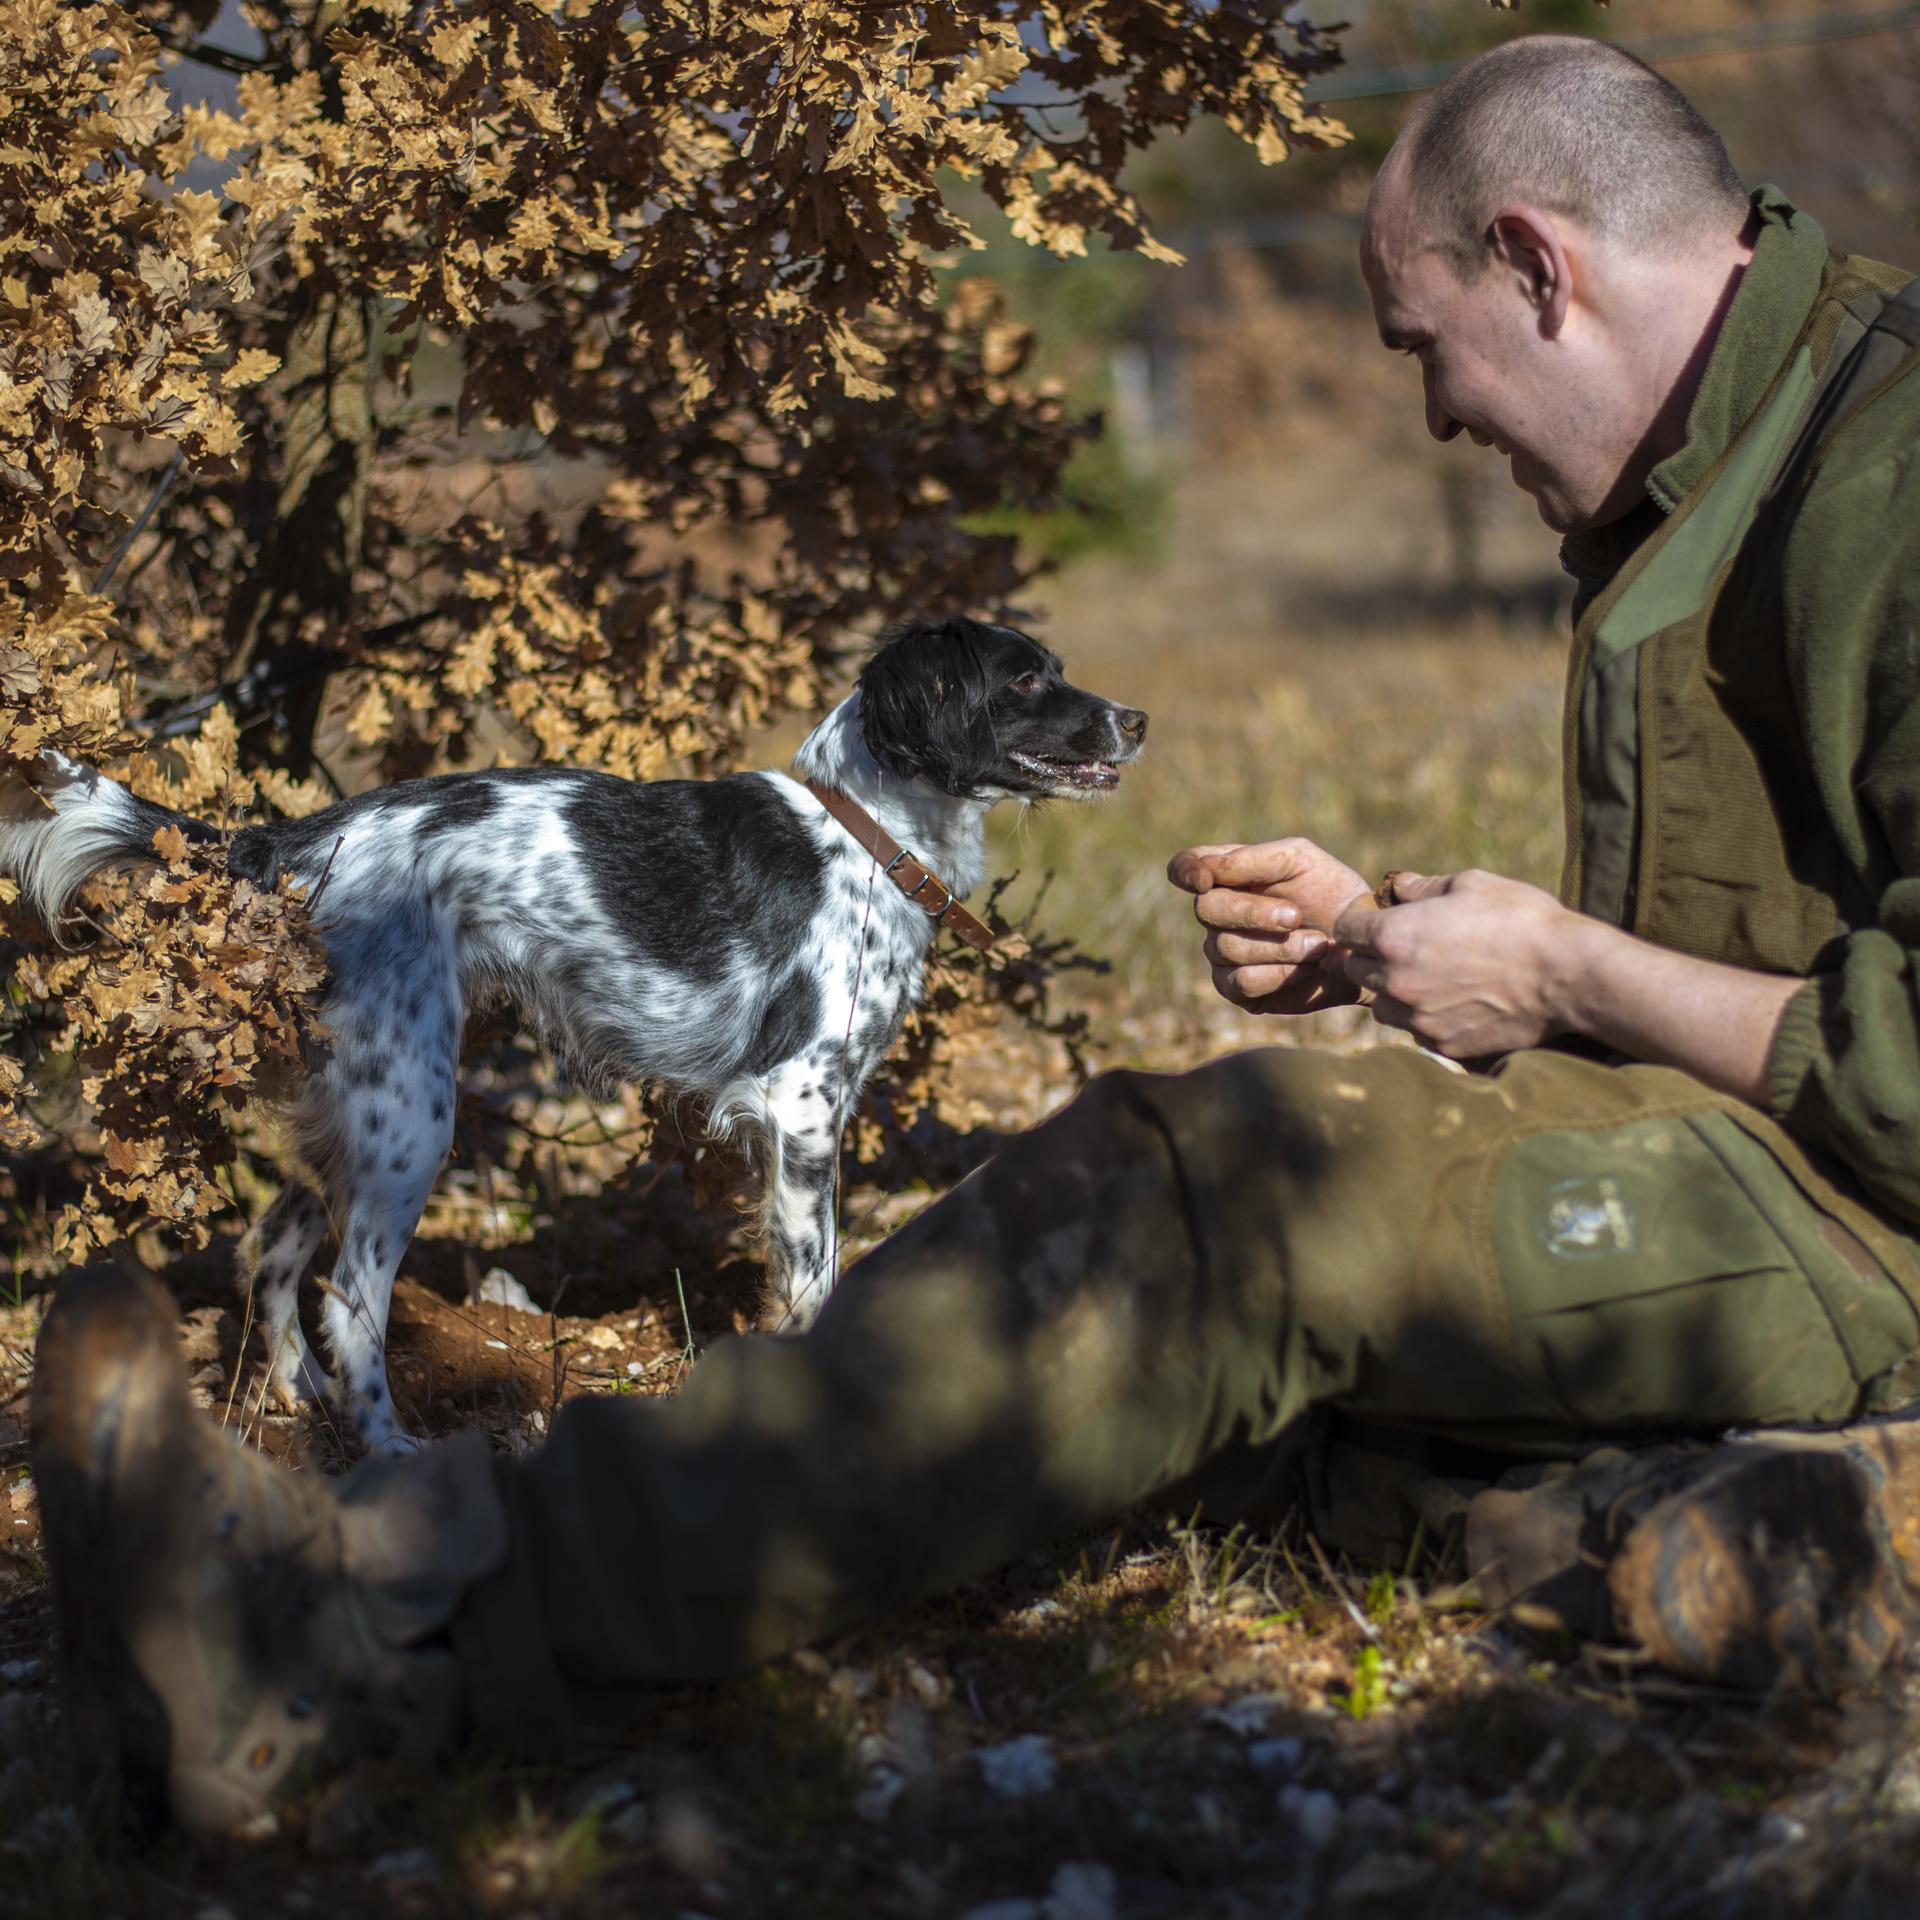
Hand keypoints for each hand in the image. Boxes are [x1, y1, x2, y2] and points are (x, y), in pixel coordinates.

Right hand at [1168, 837, 1374, 1015]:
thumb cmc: (1331, 893)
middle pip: (1207, 909)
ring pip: (1226, 948)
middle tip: (1295, 915)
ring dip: (1279, 947)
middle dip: (1253, 913)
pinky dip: (1278, 974)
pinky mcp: (1237, 989)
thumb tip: (1204, 871)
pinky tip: (1306, 968)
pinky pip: (1240, 982)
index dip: (1185, 871)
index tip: (1205, 880)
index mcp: (1228, 875)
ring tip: (1317, 944)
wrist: (1361, 944)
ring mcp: (1222, 952)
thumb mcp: (1299, 860)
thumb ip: (1251, 859)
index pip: (1185, 866)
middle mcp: (1218, 913)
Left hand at [1329, 869, 1579, 1057]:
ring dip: (1393, 993)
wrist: (1567, 976)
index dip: (1359, 922)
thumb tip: (1398, 886)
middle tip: (1405, 948)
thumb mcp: (1472, 885)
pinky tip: (1453, 1004)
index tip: (1376, 921)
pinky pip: (1415, 1032)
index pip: (1346, 930)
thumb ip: (1423, 887)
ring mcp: (1417, 1018)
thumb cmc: (1521, 920)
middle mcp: (1396, 981)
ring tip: (1428, 979)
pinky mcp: (1441, 1045)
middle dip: (1372, 957)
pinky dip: (1424, 1020)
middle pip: (1357, 970)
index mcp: (1394, 937)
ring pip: (1381, 1008)